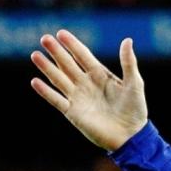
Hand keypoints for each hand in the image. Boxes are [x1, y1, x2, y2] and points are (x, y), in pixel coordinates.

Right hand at [31, 30, 148, 150]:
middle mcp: (86, 84)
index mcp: (100, 75)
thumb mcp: (134, 83)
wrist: (131, 136)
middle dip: (57, 52)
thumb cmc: (135, 109)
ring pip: (59, 79)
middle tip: (45, 39)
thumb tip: (128, 39)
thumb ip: (128, 63)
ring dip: (47, 68)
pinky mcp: (73, 113)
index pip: (83, 56)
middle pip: (68, 64)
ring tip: (35, 55)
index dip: (73, 45)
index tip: (61, 33)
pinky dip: (46, 92)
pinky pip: (57, 100)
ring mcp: (78, 98)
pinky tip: (35, 81)